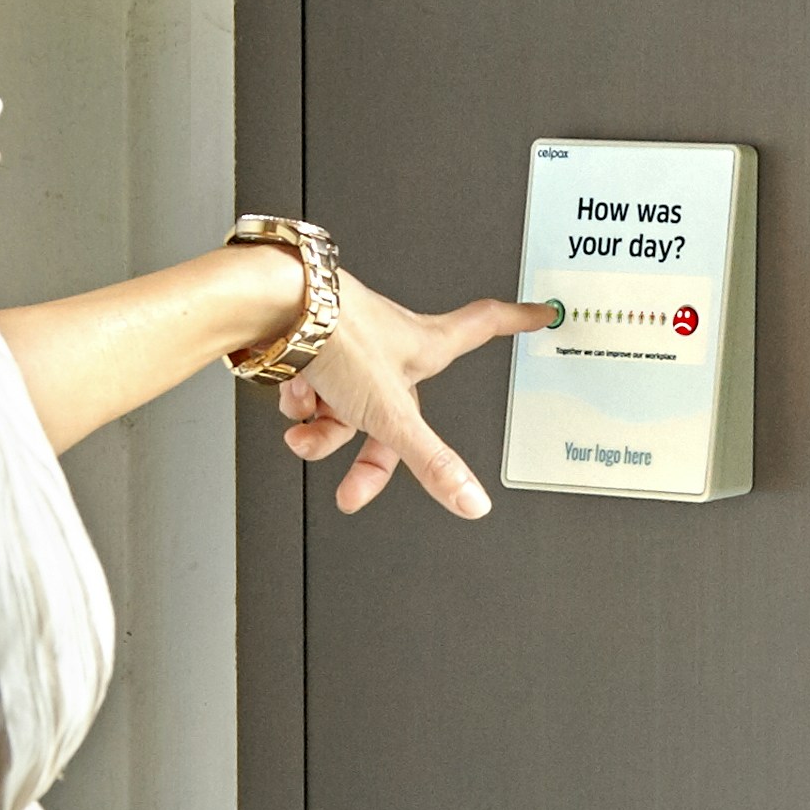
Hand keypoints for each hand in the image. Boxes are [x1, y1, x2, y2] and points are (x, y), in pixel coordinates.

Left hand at [273, 274, 547, 518]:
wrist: (271, 308)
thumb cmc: (336, 334)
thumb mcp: (391, 414)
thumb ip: (430, 462)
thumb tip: (472, 500)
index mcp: (424, 346)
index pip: (484, 325)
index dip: (515, 321)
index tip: (538, 312)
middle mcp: (389, 345)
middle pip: (395, 411)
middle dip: (370, 456)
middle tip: (353, 491)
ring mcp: (350, 346)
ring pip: (344, 409)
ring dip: (321, 432)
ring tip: (304, 433)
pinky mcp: (312, 348)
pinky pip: (312, 392)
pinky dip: (298, 402)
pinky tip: (292, 395)